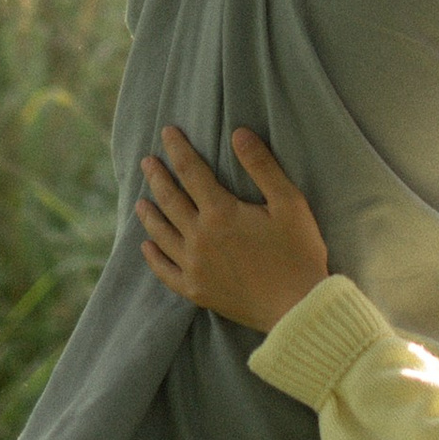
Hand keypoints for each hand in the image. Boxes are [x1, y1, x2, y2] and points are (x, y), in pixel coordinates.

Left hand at [137, 125, 330, 331]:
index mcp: (221, 213)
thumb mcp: (289, 203)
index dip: (178, 149)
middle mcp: (200, 238)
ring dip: (149, 214)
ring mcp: (195, 266)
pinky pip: (165, 271)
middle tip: (147, 162)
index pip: (191, 172)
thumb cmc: (298, 253)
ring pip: (162, 234)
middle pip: (170, 200)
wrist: (298, 307)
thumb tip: (238, 133)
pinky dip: (153, 256)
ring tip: (140, 201)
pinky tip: (147, 246)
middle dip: (157, 177)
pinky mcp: (196, 290)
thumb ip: (262, 166)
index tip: (167, 132)